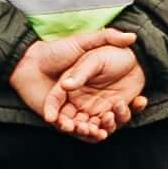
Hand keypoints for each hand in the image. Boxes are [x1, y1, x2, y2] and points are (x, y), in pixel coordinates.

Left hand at [9, 29, 139, 140]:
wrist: (28, 59)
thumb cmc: (56, 50)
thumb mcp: (85, 41)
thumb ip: (107, 37)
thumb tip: (132, 36)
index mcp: (91, 87)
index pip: (113, 102)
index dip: (125, 106)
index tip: (139, 102)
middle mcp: (82, 100)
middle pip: (103, 118)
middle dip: (112, 122)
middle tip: (117, 115)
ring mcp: (69, 109)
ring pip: (88, 126)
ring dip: (96, 130)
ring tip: (103, 126)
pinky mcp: (56, 117)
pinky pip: (71, 129)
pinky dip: (79, 132)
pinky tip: (87, 129)